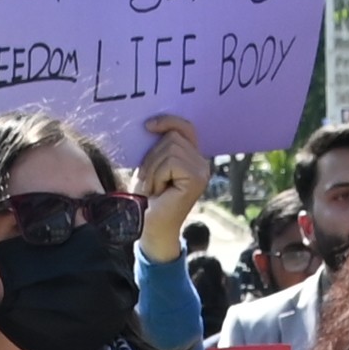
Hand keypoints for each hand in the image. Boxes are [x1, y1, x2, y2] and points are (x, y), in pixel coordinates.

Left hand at [137, 116, 211, 244]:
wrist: (150, 227)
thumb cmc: (147, 198)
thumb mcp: (151, 166)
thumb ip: (159, 147)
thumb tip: (152, 123)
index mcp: (192, 157)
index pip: (185, 127)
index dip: (168, 121)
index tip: (148, 126)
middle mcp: (201, 162)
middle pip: (173, 136)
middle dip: (153, 157)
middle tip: (151, 181)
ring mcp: (201, 170)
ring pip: (170, 149)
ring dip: (153, 169)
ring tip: (155, 188)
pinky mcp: (197, 179)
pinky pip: (171, 162)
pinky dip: (157, 175)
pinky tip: (160, 192)